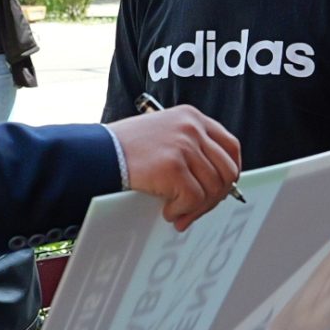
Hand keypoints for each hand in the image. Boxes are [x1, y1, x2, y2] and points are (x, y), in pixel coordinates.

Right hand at [107, 106, 242, 228]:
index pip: (231, 146)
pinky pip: (193, 198)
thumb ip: (190, 148)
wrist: (98, 152)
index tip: (222, 188)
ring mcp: (184, 145)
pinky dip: (182, 211)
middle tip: (198, 209)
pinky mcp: (173, 166)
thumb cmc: (125, 148)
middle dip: (216, 197)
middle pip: (227, 170)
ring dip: (197, 208)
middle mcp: (192, 127)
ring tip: (179, 213)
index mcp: (192, 117)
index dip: (231, 172)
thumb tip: (213, 181)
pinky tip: (167, 211)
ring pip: (212, 188)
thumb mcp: (164, 134)